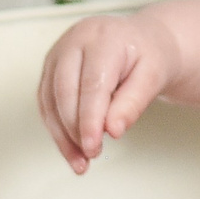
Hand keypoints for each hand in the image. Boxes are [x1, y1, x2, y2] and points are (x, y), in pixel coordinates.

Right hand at [37, 12, 179, 172]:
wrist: (141, 41)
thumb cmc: (149, 57)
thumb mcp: (154, 76)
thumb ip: (134, 102)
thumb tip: (113, 131)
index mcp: (104, 37)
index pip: (92, 84)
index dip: (90, 119)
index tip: (93, 147)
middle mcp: (75, 40)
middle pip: (65, 90)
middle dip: (74, 129)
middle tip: (90, 155)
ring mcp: (58, 53)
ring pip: (50, 99)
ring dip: (62, 135)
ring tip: (81, 161)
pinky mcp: (50, 68)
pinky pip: (46, 103)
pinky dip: (57, 129)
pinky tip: (71, 148)